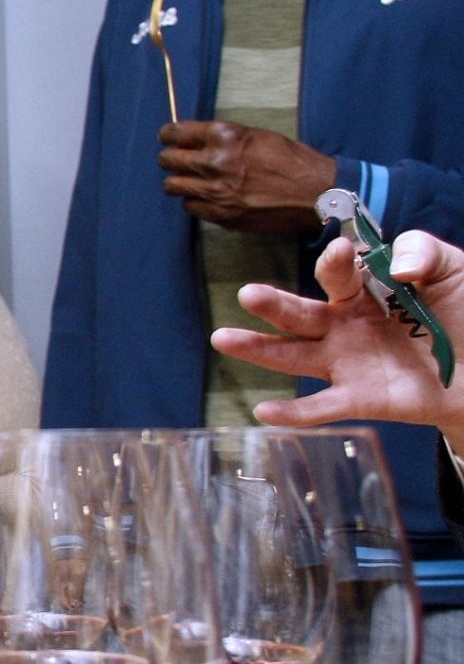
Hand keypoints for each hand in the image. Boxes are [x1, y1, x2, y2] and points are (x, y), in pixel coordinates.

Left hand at [157, 120, 335, 231]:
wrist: (317, 193)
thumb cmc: (292, 161)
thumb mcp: (257, 136)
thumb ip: (224, 138)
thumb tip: (196, 139)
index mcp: (225, 136)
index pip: (175, 133)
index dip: (168, 136)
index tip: (167, 138)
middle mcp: (215, 162)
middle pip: (168, 160)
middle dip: (169, 159)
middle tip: (174, 160)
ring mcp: (216, 191)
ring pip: (173, 186)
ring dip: (179, 182)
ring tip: (190, 180)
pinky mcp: (221, 214)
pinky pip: (191, 207)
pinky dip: (195, 201)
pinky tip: (208, 197)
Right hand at [209, 231, 463, 446]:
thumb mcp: (451, 270)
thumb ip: (424, 252)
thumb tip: (396, 264)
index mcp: (363, 292)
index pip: (339, 274)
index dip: (337, 262)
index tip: (341, 251)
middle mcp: (345, 327)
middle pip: (300, 314)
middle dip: (273, 305)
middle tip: (247, 294)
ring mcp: (348, 364)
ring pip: (294, 356)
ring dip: (258, 350)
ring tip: (223, 340)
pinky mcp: (362, 399)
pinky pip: (323, 407)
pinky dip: (293, 412)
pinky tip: (263, 412)